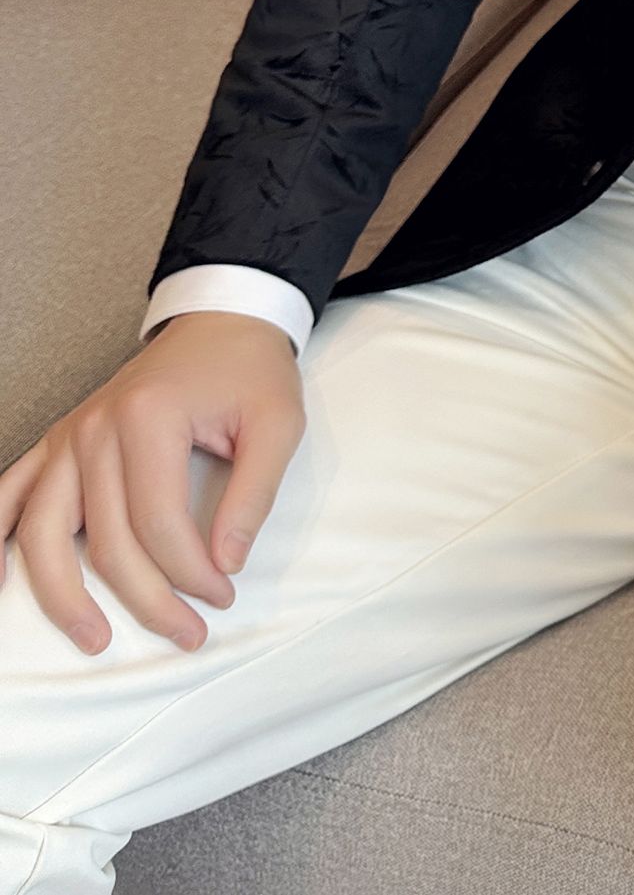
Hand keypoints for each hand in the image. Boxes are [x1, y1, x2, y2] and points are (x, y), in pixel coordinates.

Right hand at [0, 310, 305, 654]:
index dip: (192, 571)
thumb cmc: (250, 370)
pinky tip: (2, 584)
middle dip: (148, 600)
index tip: (223, 595)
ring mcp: (68, 437)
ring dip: (61, 595)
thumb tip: (226, 563)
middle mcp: (94, 429)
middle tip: (187, 634)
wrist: (222, 321)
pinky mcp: (57, 443)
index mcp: (148, 419)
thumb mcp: (278, 423)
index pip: (159, 523)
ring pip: (44, 533)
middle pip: (107, 540)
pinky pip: (8, 496)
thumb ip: (254, 494)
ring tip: (93, 639)